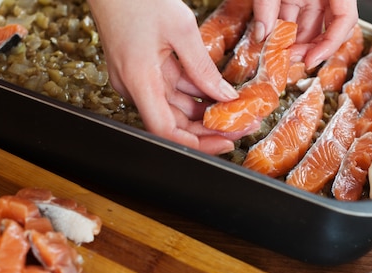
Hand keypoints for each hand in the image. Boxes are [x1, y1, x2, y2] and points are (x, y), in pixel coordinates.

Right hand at [87, 0, 240, 154]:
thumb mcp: (181, 28)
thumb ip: (203, 67)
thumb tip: (225, 95)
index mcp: (139, 80)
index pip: (165, 131)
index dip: (195, 144)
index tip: (222, 143)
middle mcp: (134, 86)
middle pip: (172, 123)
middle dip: (206, 129)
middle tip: (238, 128)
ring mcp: (136, 80)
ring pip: (173, 108)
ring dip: (202, 112)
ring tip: (232, 111)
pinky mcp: (140, 71)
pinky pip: (168, 90)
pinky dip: (191, 94)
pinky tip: (214, 93)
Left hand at [252, 0, 358, 68]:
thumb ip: (267, 5)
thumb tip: (263, 35)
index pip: (345, 19)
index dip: (330, 44)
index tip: (311, 60)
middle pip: (329, 28)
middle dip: (310, 48)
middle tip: (289, 59)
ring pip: (310, 26)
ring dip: (295, 43)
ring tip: (277, 52)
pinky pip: (297, 17)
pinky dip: (285, 32)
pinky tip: (273, 40)